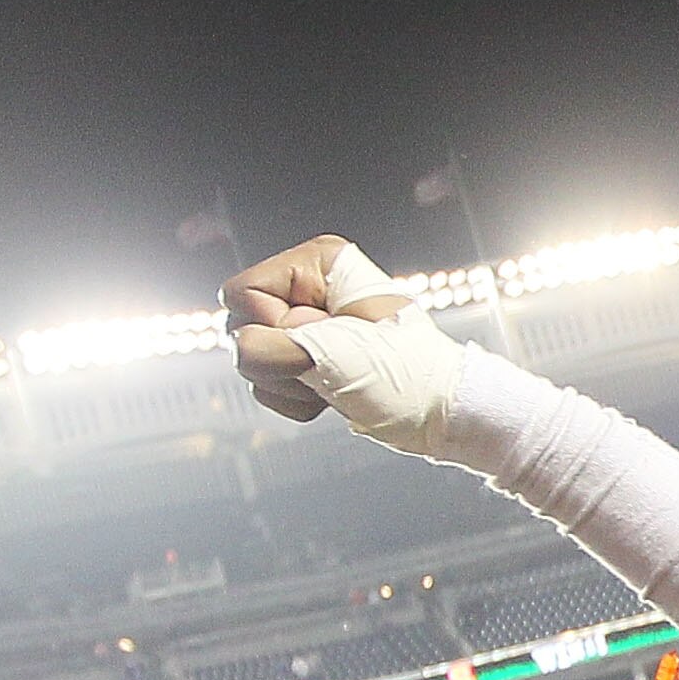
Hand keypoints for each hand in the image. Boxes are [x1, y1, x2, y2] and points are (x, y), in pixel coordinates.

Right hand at [221, 236, 419, 425]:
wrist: (438, 414)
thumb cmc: (406, 376)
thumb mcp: (333, 354)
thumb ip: (268, 347)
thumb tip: (241, 348)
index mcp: (318, 265)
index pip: (243, 293)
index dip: (271, 326)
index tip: (320, 340)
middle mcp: (309, 289)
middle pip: (240, 325)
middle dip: (280, 358)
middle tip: (330, 366)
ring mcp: (306, 326)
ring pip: (251, 358)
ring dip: (289, 383)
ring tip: (335, 382)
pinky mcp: (307, 358)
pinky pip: (267, 382)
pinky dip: (295, 399)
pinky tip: (331, 394)